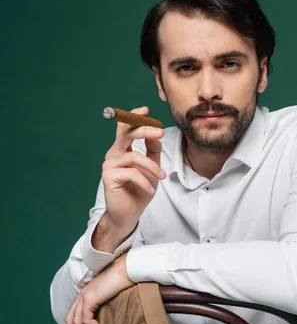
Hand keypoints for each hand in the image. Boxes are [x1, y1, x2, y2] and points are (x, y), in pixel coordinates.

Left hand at [63, 252, 132, 323]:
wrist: (126, 269)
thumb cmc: (123, 281)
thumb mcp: (111, 295)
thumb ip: (104, 304)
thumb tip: (105, 318)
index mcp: (86, 293)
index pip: (73, 312)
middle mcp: (83, 294)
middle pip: (70, 318)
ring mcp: (85, 295)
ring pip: (76, 321)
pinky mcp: (90, 298)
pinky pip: (86, 318)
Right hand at [101, 106, 165, 237]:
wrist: (129, 214)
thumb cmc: (139, 190)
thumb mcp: (151, 167)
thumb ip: (153, 151)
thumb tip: (156, 134)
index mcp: (122, 149)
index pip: (125, 128)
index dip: (133, 116)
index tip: (146, 110)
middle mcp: (113, 154)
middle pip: (127, 134)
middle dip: (145, 130)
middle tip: (161, 133)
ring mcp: (109, 165)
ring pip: (134, 156)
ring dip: (152, 167)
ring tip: (161, 177)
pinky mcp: (108, 177)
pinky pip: (131, 173)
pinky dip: (144, 181)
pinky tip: (150, 189)